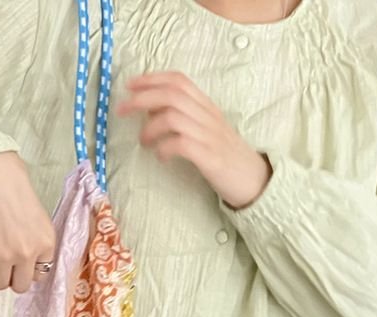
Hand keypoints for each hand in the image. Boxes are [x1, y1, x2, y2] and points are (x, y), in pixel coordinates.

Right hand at [0, 152, 55, 293]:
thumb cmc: (13, 188)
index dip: (28, 269)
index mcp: (46, 242)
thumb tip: (28, 266)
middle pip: (21, 285)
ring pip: (0, 285)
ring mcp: (4, 256)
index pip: (41, 274)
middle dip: (12, 277)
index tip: (20, 262)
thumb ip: (38, 243)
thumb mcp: (38, 217)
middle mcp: (28, 253)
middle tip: (3, 263)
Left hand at [116, 71, 272, 209]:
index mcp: (206, 106)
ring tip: (143, 141)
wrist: (254, 179)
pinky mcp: (209, 157)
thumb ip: (182, 117)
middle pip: (171, 95)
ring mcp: (209, 136)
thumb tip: (150, 110)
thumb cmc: (224, 156)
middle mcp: (208, 116)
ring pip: (173, 117)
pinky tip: (161, 156)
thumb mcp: (204, 130)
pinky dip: (165, 148)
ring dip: (150, 127)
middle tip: (122, 110)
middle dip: (142, 98)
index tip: (130, 85)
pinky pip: (181, 144)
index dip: (152, 78)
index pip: (178, 80)